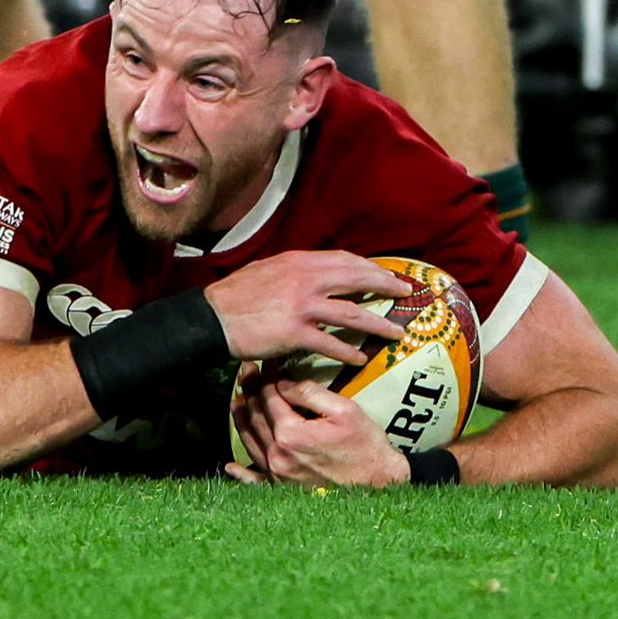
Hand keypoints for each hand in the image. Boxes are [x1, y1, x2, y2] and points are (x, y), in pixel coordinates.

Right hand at [204, 250, 408, 365]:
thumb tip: (320, 275)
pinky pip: (332, 344)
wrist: (211, 317)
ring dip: (379, 325)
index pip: (345, 260)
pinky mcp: (295, 333)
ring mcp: (302, 307)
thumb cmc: (235, 295)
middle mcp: (305, 280)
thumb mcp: (267, 270)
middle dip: (386, 287)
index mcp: (299, 261)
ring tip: (396, 333)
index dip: (370, 268)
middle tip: (406, 294)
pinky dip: (350, 353)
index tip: (386, 275)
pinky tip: (361, 359)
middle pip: (357, 281)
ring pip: (353, 315)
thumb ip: (296, 271)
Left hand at [227, 371, 410, 487]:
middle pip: (255, 416)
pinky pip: (256, 480)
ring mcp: (278, 474)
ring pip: (250, 441)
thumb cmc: (366, 447)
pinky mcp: (284, 489)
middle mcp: (278, 454)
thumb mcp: (344, 410)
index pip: (269, 397)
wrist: (381, 486)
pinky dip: (241, 473)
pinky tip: (231, 466)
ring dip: (242, 418)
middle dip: (250, 391)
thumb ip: (310, 393)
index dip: (266, 376)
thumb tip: (283, 384)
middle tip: (246, 374)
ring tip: (238, 401)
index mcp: (291, 433)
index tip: (265, 363)